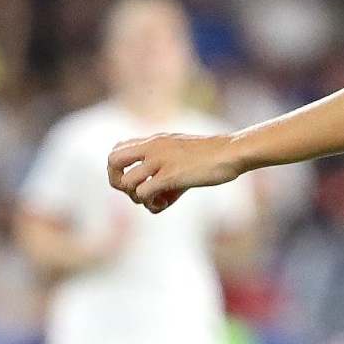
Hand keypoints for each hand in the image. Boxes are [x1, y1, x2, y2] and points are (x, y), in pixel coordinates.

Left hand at [108, 132, 242, 213]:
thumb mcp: (183, 152)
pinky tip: (166, 202)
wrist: (232, 152)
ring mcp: (160, 160)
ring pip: (127, 182)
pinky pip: (144, 192)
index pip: (117, 149)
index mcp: (154, 140)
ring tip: (156, 199)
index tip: (135, 180)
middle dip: (118, 182)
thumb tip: (158, 192)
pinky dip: (150, 203)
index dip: (119, 169)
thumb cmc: (213, 156)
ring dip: (137, 197)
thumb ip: (166, 164)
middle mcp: (152, 147)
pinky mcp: (171, 175)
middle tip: (136, 193)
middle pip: (112, 161)